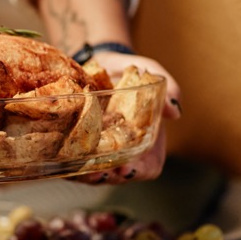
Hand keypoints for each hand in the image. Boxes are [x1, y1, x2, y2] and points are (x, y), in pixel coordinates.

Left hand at [73, 51, 180, 184]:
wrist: (94, 61)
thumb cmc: (126, 69)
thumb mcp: (149, 70)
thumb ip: (166, 87)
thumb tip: (175, 112)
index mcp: (145, 137)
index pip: (150, 166)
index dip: (141, 171)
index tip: (128, 168)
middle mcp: (123, 149)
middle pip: (121, 176)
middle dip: (112, 177)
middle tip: (102, 173)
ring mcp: (100, 151)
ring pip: (97, 176)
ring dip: (91, 178)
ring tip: (85, 172)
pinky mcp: (77, 147)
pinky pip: (75, 166)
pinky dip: (71, 169)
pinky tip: (66, 163)